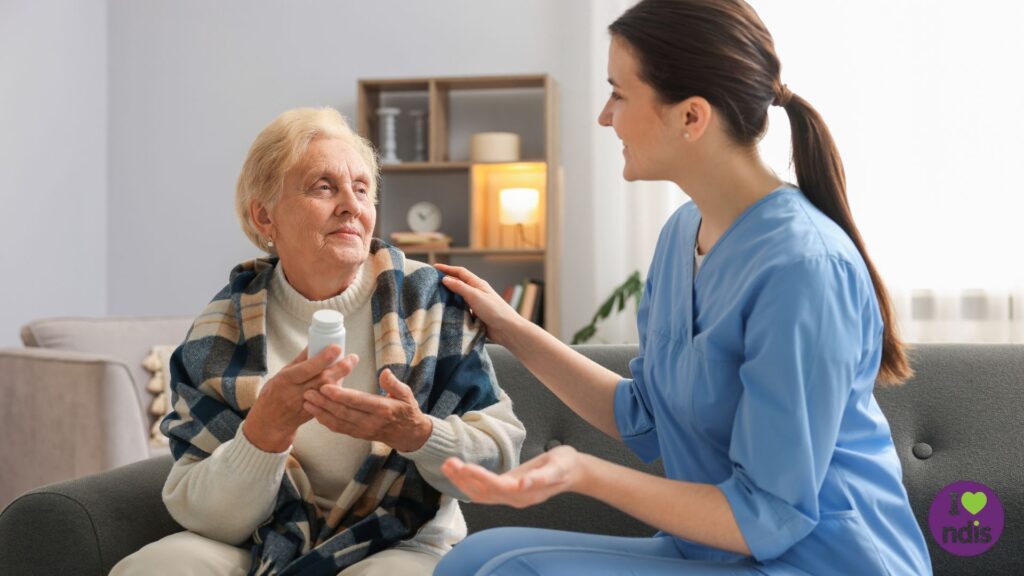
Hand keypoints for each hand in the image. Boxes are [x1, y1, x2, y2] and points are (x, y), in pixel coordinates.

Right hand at [243, 346, 356, 451]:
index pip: (307, 368)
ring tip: (350, 363)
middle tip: (353, 357)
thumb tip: (314, 342)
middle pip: (322, 380)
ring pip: (328, 391)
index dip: (322, 359)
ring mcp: (306, 405)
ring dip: (341, 377)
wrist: (270, 422)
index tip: (336, 348)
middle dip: (340, 368)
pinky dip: (337, 389)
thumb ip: (300, 360)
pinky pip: (328, 401)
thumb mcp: (281, 374)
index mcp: (286, 380)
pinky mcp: (314, 414)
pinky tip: (342, 379)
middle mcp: (296, 393)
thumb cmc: (275, 393)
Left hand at [302, 368, 432, 452]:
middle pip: (344, 412)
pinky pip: (339, 429)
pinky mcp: (358, 434)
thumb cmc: (406, 410)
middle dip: (324, 403)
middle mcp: (371, 422)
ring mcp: (363, 430)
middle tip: (309, 391)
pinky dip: (326, 421)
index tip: (327, 387)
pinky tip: (315, 412)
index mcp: (383, 409)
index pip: (359, 402)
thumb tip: (385, 372)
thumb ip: (394, 384)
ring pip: (338, 422)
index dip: (341, 396)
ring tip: (306, 401)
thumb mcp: (407, 394)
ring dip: (321, 412)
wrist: (408, 434)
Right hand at [434, 263, 525, 345]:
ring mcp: (476, 304)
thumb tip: (444, 279)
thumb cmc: (494, 310)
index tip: (434, 267)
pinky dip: (453, 309)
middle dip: (446, 281)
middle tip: (431, 281)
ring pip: (459, 297)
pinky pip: (461, 310)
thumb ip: (460, 287)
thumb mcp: (475, 296)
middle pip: (459, 284)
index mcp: (478, 284)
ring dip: (448, 296)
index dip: (447, 269)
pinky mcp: (475, 316)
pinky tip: (445, 312)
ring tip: (434, 296)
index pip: (460, 273)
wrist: (507, 329)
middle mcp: (476, 292)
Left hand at [440, 445, 583, 507]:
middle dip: (464, 479)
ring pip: (480, 494)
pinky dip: (469, 484)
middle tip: (448, 463)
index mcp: (525, 492)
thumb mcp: (557, 467)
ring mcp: (511, 496)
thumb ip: (540, 477)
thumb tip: (522, 484)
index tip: (464, 466)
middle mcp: (515, 498)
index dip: (479, 478)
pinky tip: (458, 474)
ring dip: (462, 482)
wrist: (573, 472)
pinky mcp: (508, 490)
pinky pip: (484, 491)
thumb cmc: (565, 465)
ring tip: (448, 466)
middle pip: (484, 493)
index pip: (496, 487)